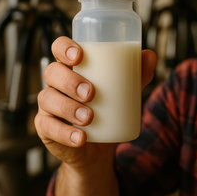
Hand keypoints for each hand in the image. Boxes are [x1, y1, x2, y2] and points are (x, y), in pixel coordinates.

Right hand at [34, 36, 156, 170]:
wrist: (99, 148)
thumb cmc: (108, 109)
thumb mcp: (125, 90)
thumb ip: (137, 73)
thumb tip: (150, 55)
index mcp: (72, 66)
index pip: (59, 48)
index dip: (64, 47)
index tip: (79, 55)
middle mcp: (56, 83)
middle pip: (52, 72)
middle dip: (70, 81)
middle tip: (91, 92)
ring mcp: (48, 106)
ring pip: (47, 99)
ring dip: (68, 107)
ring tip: (89, 117)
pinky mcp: (46, 128)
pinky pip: (48, 128)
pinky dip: (65, 133)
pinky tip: (80, 138)